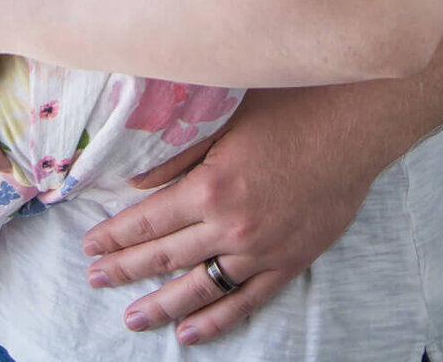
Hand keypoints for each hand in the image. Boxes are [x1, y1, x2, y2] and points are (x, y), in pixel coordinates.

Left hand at [81, 89, 381, 345]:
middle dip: (124, 271)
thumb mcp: (225, 120)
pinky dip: (215, 321)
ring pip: (199, 290)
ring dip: (161, 306)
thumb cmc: (289, 108)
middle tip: (95, 280)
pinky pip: (245, 301)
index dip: (115, 237)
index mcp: (210, 187)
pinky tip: (189, 333)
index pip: (147, 222)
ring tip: (132, 318)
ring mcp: (261, 251)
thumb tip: (135, 182)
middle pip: (165, 258)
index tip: (90, 247)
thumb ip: (178, 154)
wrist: (353, 125)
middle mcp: (230, 227)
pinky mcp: (289, 263)